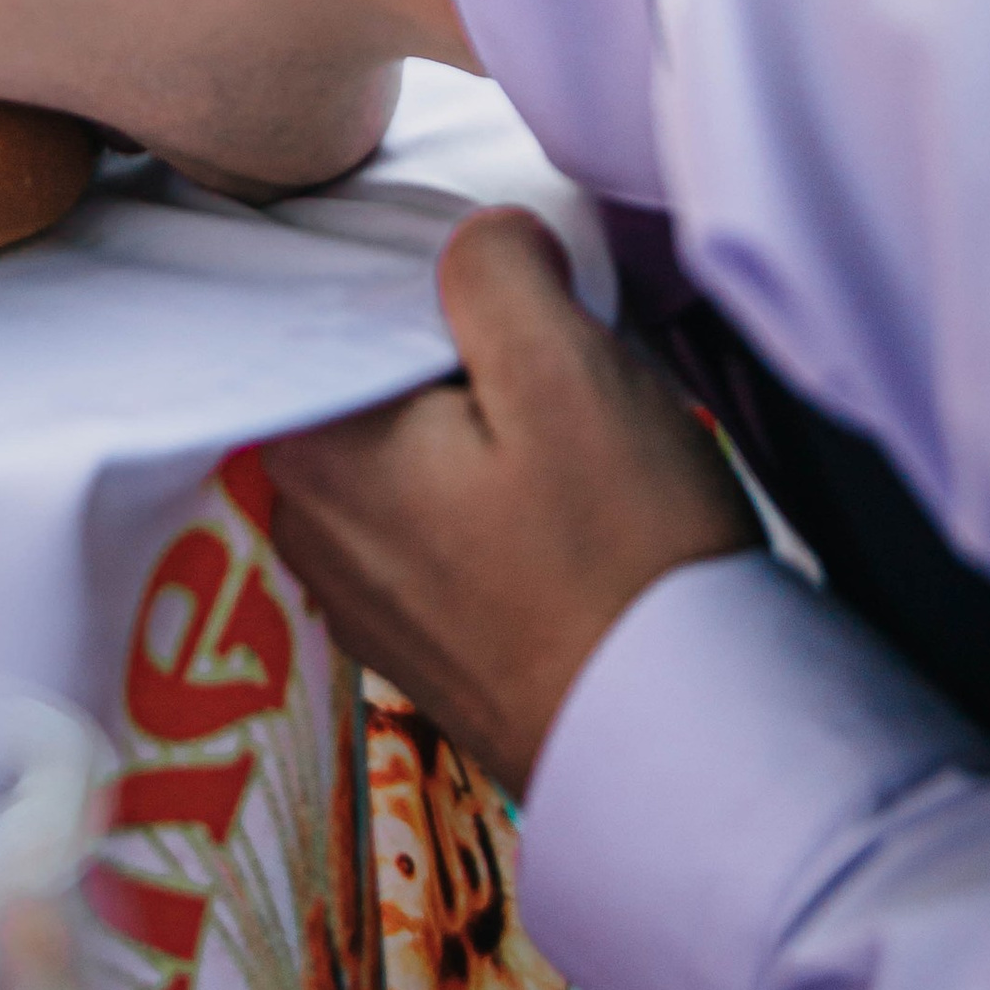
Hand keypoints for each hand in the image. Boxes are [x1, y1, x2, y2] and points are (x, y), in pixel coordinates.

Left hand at [260, 210, 759, 792]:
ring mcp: (359, 594)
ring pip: (406, 451)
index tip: (503, 292)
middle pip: (371, 380)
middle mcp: (307, 528)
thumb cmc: (621, 564)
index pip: (331, 310)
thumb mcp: (565, 372)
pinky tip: (564, 515)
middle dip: (452, 356)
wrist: (682, 747)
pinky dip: (488, 501)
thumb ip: (493, 271)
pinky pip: (434, 524)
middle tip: (551, 366)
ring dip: (477, 430)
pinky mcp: (420, 638)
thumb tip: (481, 242)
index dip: (425, 281)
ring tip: (570, 448)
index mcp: (311, 451)